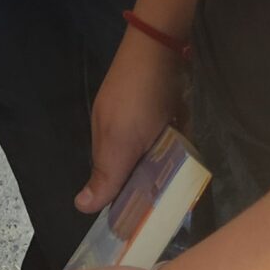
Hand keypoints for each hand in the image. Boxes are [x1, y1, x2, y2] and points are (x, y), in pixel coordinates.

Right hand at [76, 27, 186, 217]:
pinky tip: (191, 149)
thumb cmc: (138, 98)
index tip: (147, 222)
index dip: (126, 200)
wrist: (161, 47)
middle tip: (174, 204)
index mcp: (105, 141)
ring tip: (187, 182)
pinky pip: (172, 135)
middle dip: (152, 184)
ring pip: (156, 153)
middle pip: (136, 168)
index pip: (112, 180)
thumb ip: (106, 175)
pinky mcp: (163, 107)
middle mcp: (121, 131)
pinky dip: (180, 142)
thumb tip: (78, 207)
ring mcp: (143, 118)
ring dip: (170, 164)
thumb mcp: (120, 142)